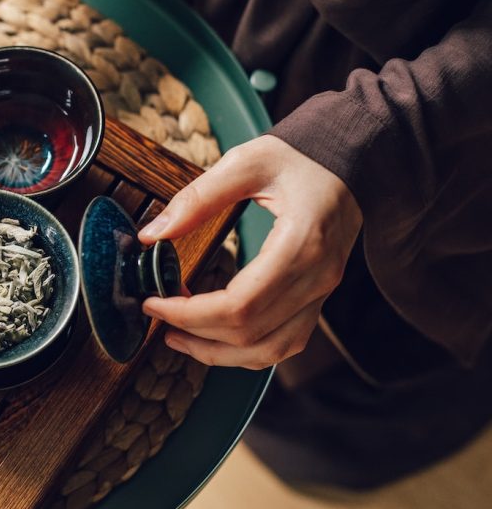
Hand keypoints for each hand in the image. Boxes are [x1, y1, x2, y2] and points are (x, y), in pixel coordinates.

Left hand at [140, 135, 361, 369]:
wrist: (355, 157)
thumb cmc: (302, 156)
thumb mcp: (245, 162)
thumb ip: (197, 199)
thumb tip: (153, 234)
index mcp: (301, 245)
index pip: (239, 306)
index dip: (189, 314)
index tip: (154, 302)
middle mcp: (318, 278)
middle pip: (250, 333)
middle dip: (194, 332)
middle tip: (156, 314)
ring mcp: (323, 292)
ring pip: (270, 350)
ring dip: (219, 352)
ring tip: (178, 336)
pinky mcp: (319, 295)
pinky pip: (286, 341)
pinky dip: (247, 348)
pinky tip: (215, 335)